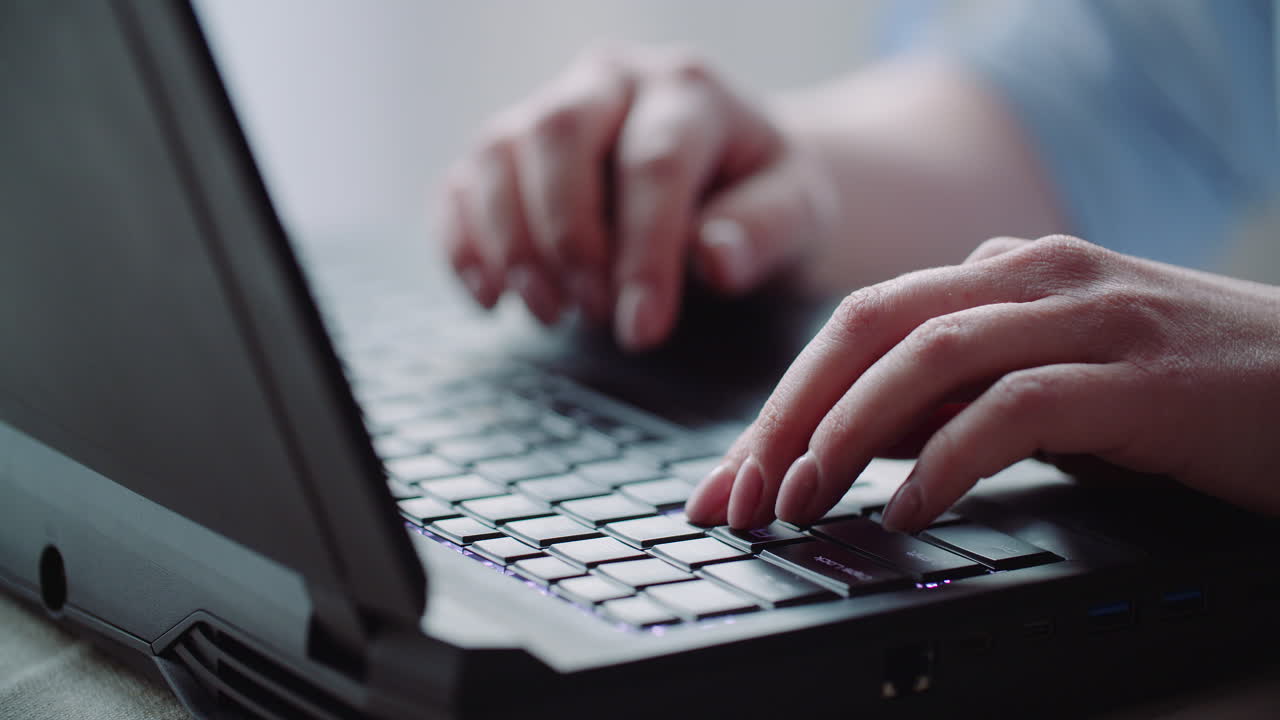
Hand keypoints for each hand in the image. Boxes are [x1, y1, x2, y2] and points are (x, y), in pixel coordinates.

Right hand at [439, 44, 835, 349]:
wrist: (731, 179)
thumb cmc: (763, 197)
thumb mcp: (797, 214)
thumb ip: (765, 231)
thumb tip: (713, 258)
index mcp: (688, 89)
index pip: (653, 161)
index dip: (644, 252)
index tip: (643, 331)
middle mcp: (609, 80)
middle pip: (557, 133)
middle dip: (567, 236)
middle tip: (593, 313)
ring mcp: (547, 107)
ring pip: (496, 152)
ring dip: (511, 244)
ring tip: (551, 314)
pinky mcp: (507, 151)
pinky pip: (459, 184)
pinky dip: (461, 245)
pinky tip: (491, 299)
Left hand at [685, 235, 1279, 530]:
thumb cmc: (1182, 391)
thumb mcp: (1050, 386)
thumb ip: (957, 396)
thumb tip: (854, 442)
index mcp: (1003, 273)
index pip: (859, 324)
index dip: (780, 401)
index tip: (730, 479)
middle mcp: (1033, 277)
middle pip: (869, 327)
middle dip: (787, 413)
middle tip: (739, 495)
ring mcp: (1087, 318)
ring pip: (929, 353)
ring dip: (847, 431)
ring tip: (800, 500)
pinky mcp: (1138, 376)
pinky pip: (1017, 407)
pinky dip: (948, 457)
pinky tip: (908, 508)